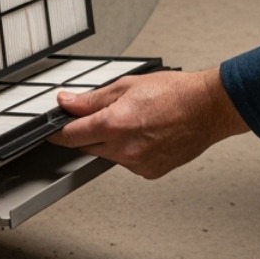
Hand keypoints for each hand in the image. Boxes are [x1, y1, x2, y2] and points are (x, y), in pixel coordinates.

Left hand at [47, 68, 249, 179]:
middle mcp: (124, 148)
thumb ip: (93, 99)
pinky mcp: (150, 172)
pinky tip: (144, 134)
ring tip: (133, 121)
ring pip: (108, 155)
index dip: (58, 132)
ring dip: (110, 141)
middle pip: (87, 146)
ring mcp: (138, 163)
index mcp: (115, 124)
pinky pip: (127, 163)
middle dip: (87, 133)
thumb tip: (68, 103)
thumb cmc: (175, 93)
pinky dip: (128, 151)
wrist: (207, 109)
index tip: (52, 130)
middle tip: (102, 116)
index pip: (71, 135)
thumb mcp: (127, 86)